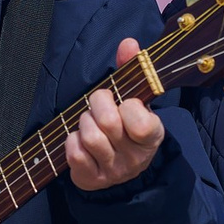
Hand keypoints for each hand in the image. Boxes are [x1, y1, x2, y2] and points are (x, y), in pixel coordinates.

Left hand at [64, 40, 167, 192]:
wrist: (121, 169)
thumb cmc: (127, 127)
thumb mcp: (136, 100)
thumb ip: (132, 70)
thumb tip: (128, 43)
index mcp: (152, 135)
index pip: (139, 120)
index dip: (126, 104)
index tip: (124, 103)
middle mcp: (135, 157)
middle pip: (107, 122)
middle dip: (96, 105)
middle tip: (98, 106)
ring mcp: (114, 171)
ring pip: (90, 137)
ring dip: (83, 122)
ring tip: (89, 123)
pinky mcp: (92, 180)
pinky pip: (74, 153)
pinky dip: (72, 141)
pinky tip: (80, 140)